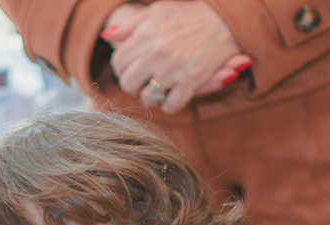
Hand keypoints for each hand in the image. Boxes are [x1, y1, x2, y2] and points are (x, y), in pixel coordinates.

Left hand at [102, 0, 249, 113]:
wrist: (222, 19)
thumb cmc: (187, 14)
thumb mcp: (155, 12)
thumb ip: (130, 26)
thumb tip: (107, 36)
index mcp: (144, 36)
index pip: (118, 62)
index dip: (122, 69)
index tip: (130, 71)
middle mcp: (155, 54)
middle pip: (129, 83)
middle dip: (133, 86)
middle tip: (141, 84)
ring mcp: (172, 69)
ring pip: (148, 98)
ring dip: (150, 99)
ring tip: (156, 92)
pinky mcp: (190, 81)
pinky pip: (171, 105)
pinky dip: (169, 106)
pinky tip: (172, 98)